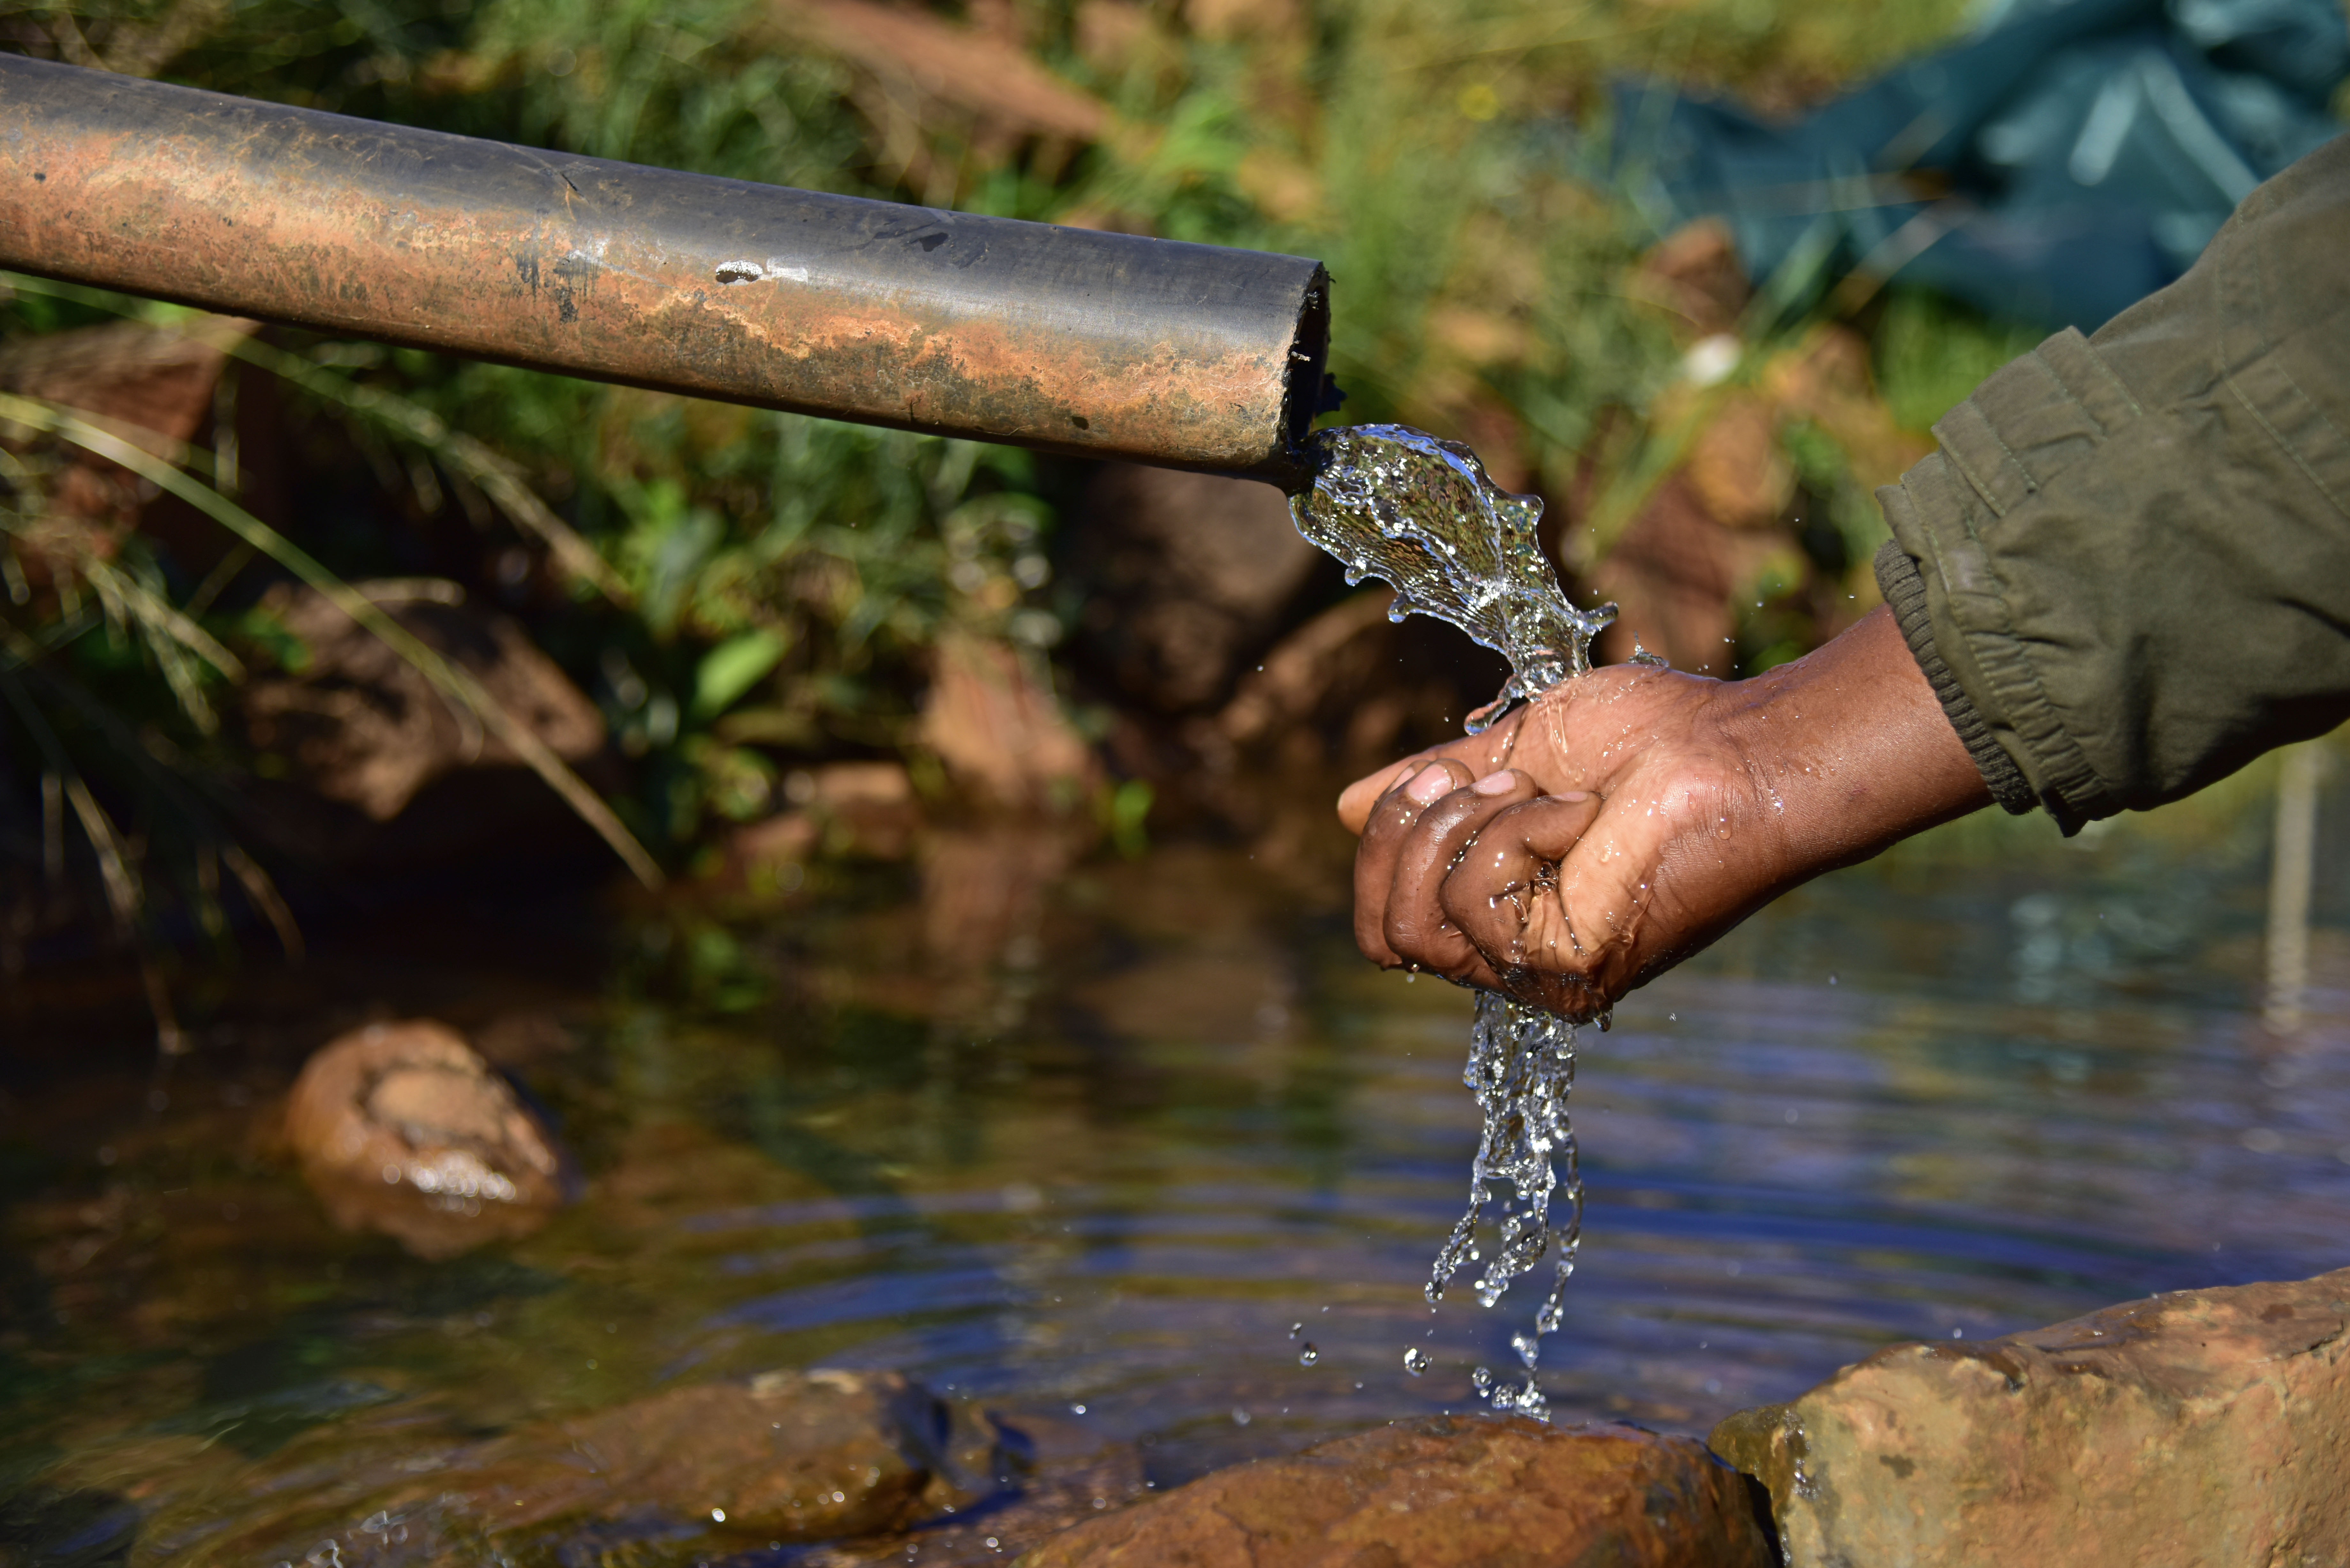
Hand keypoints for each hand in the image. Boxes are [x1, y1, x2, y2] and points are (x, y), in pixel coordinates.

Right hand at [1340, 605, 1992, 1017]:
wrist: (1736, 751)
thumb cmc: (1654, 740)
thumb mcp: (1517, 752)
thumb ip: (1438, 789)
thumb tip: (1345, 806)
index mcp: (1508, 920)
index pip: (1388, 928)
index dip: (1385, 847)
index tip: (1433, 776)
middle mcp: (1520, 963)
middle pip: (1385, 937)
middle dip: (1404, 837)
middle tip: (1475, 779)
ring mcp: (1542, 975)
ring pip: (1416, 926)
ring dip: (1459, 830)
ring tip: (1533, 792)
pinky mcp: (1567, 970)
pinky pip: (1473, 904)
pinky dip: (1514, 837)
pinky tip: (1580, 815)